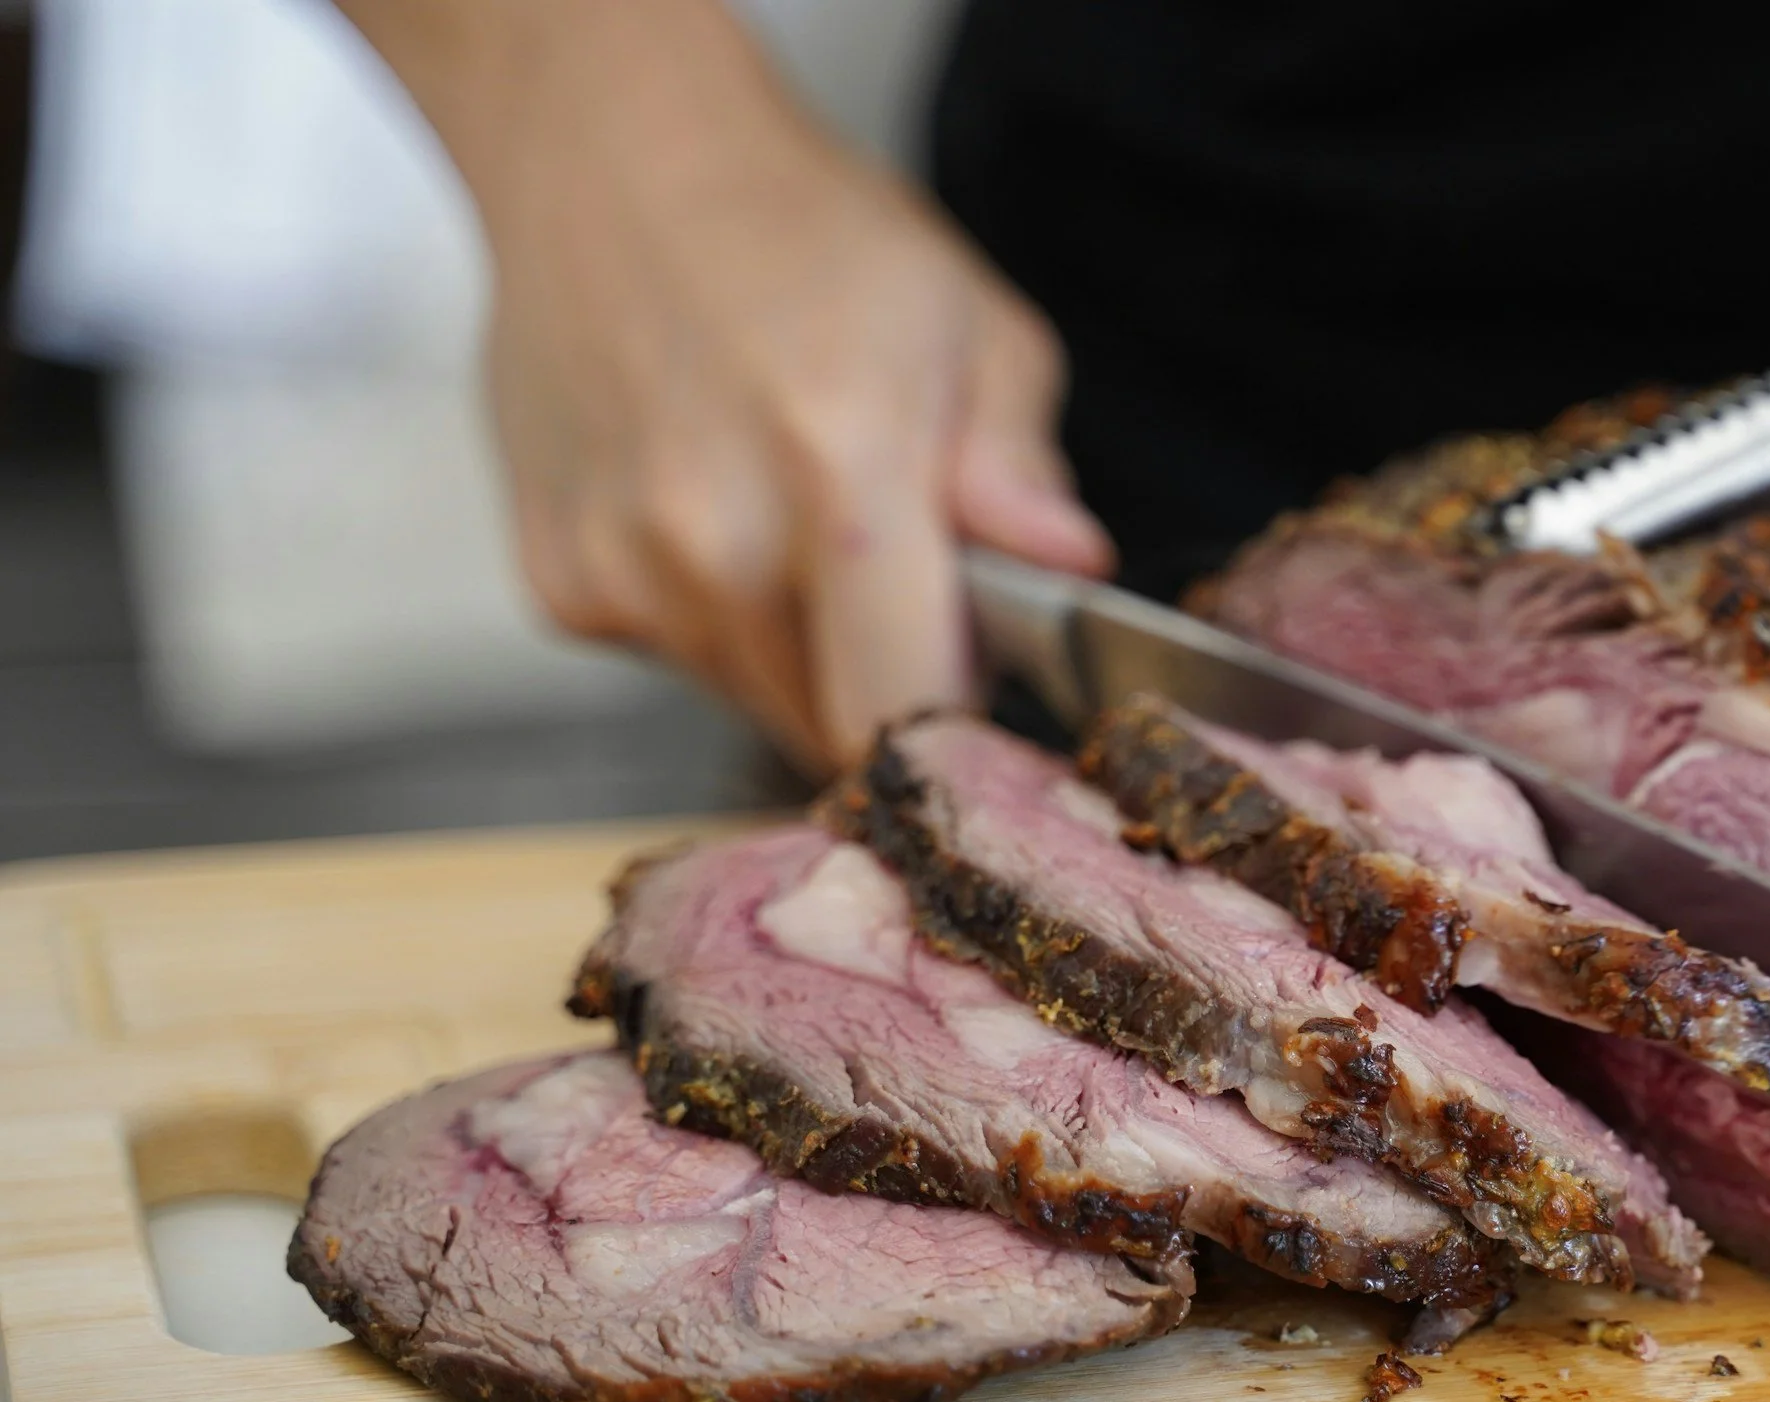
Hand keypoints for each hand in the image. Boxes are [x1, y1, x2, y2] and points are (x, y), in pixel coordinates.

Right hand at [339, 1, 1109, 769]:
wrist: (613, 160)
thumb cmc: (809, 237)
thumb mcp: (971, 325)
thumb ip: (1021, 469)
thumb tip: (1069, 565)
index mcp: (843, 473)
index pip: (904, 719)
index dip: (957, 735)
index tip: (981, 701)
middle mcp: (717, 541)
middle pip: (831, 730)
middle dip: (884, 685)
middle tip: (896, 582)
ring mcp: (625, 569)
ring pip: (752, 700)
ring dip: (799, 652)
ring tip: (795, 520)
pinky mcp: (561, 585)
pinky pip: (673, 657)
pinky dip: (710, 616)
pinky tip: (713, 510)